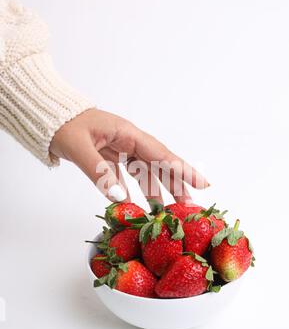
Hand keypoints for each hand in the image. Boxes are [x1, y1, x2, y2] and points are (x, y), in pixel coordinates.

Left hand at [49, 108, 208, 202]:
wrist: (47, 116)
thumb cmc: (62, 124)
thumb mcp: (79, 148)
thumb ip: (100, 173)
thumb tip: (122, 199)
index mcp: (127, 133)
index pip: (161, 154)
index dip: (183, 170)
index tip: (203, 183)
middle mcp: (129, 140)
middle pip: (159, 165)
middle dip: (175, 185)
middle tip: (188, 206)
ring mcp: (121, 149)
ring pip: (146, 172)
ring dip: (157, 191)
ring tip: (167, 211)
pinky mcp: (112, 157)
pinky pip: (130, 175)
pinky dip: (136, 190)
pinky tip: (141, 204)